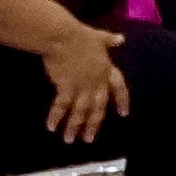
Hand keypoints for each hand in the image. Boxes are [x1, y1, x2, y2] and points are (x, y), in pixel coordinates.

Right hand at [42, 21, 129, 144]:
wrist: (63, 36)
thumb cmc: (80, 35)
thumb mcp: (99, 37)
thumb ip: (109, 40)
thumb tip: (121, 38)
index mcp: (106, 70)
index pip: (119, 88)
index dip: (122, 101)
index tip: (124, 114)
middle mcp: (96, 82)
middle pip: (98, 107)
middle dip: (94, 124)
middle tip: (89, 139)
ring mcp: (82, 86)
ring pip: (80, 111)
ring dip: (75, 126)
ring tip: (70, 140)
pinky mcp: (66, 87)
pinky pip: (61, 106)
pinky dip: (56, 117)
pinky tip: (51, 127)